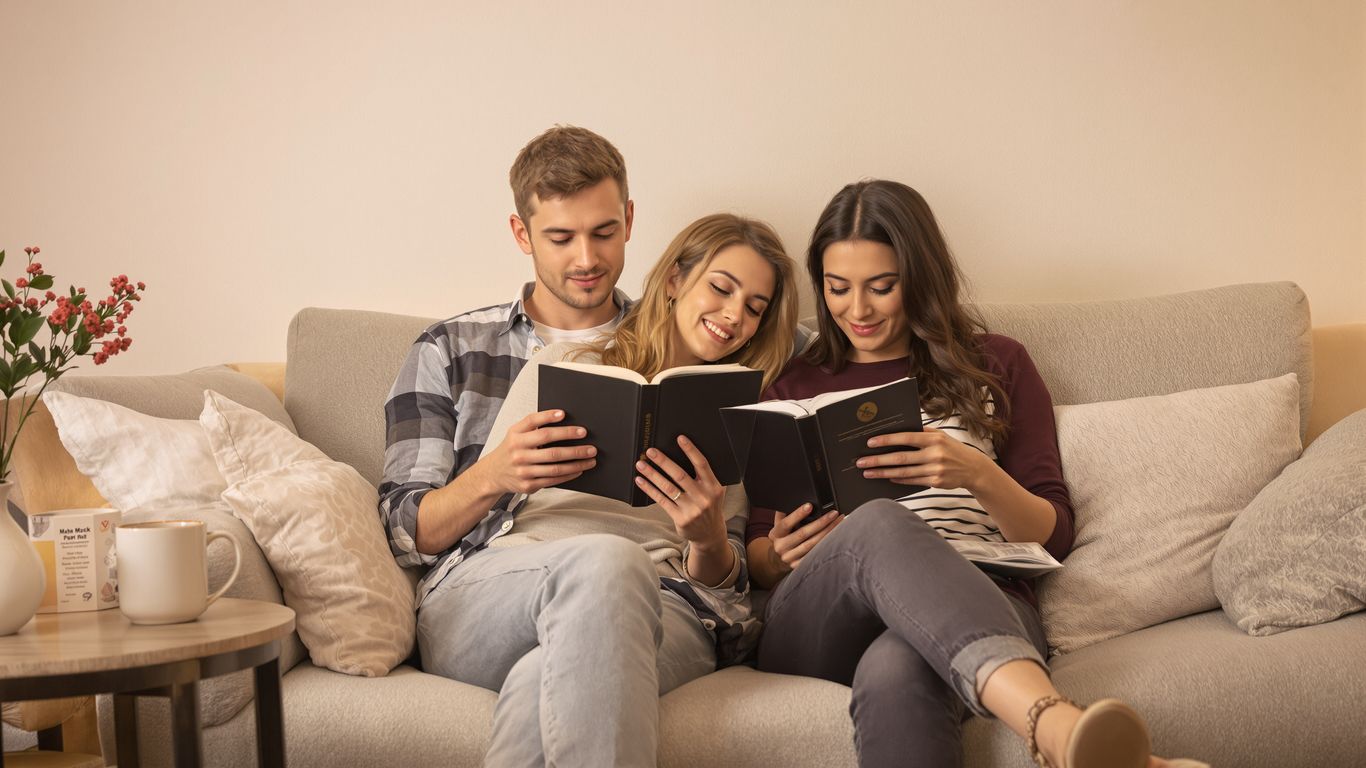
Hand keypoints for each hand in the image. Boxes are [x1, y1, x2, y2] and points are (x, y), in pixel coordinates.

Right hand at [481, 409, 597, 494]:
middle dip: (574, 447)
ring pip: (555, 468)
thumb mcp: (515, 433)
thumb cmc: (511, 449)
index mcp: (516, 436)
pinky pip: (553, 480)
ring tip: (590, 458)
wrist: (492, 473)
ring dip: (576, 463)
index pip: (533, 423)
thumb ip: (533, 424)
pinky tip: (579, 469)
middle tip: (591, 444)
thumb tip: (560, 415)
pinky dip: (569, 474)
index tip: (565, 414)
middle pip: (551, 449)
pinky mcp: (528, 485)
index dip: (548, 417)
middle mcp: (518, 453)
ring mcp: (523, 471)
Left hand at [634, 435, 726, 548]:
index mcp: (714, 486)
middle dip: (663, 462)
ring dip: (652, 475)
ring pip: (668, 488)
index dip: (691, 450)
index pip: (702, 464)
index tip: (679, 438)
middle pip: (680, 475)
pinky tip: (641, 481)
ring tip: (641, 465)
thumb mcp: (714, 491)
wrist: (710, 534)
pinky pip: (662, 500)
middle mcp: (703, 497)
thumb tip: (688, 454)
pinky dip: (650, 489)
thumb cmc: (709, 506)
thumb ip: (706, 476)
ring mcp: (691, 509)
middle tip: (650, 451)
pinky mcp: (680, 518)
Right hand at [768, 504, 840, 571]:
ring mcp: (790, 558)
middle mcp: (781, 547)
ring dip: (827, 533)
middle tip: (834, 513)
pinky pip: (814, 555)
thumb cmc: (783, 537)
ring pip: (811, 545)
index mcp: (776, 534)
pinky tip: (835, 538)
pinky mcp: (798, 566)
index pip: (786, 523)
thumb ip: (784, 513)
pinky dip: (826, 546)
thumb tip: (794, 498)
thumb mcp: (779, 525)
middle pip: (803, 534)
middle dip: (820, 522)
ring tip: (839, 523)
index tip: (810, 505)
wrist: (777, 559)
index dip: (797, 514)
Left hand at [856, 426, 989, 489]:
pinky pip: (912, 481)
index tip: (870, 442)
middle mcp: (935, 454)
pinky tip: (886, 478)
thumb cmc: (952, 449)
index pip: (906, 438)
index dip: (887, 440)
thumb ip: (921, 432)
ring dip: (883, 473)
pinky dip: (897, 479)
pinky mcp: (936, 483)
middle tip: (861, 462)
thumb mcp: (940, 436)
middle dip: (878, 460)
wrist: (973, 468)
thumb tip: (896, 430)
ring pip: (904, 472)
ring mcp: (935, 470)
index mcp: (934, 439)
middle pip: (901, 458)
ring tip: (868, 473)